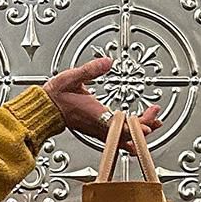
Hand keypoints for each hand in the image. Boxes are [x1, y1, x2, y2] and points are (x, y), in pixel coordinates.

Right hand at [42, 56, 162, 151]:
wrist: (45, 108)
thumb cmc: (56, 96)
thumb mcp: (72, 77)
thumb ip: (90, 70)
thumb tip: (106, 62)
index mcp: (94, 114)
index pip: (119, 126)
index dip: (136, 128)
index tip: (149, 124)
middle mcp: (97, 125)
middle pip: (126, 135)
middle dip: (144, 128)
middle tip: (156, 117)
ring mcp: (97, 130)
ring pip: (122, 139)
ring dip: (138, 133)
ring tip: (151, 123)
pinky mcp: (95, 130)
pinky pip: (116, 138)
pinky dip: (128, 134)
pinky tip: (134, 127)